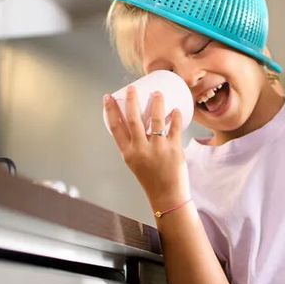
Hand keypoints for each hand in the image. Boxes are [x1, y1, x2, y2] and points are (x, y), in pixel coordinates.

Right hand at [103, 87, 190, 211]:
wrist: (167, 195)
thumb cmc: (150, 178)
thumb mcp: (134, 162)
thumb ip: (134, 144)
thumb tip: (140, 119)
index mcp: (128, 153)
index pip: (115, 127)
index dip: (110, 110)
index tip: (108, 97)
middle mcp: (141, 150)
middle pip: (133, 119)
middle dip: (131, 100)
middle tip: (132, 88)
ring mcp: (158, 149)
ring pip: (156, 119)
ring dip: (157, 103)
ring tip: (157, 93)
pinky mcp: (174, 149)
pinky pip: (175, 128)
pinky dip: (175, 117)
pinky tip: (175, 109)